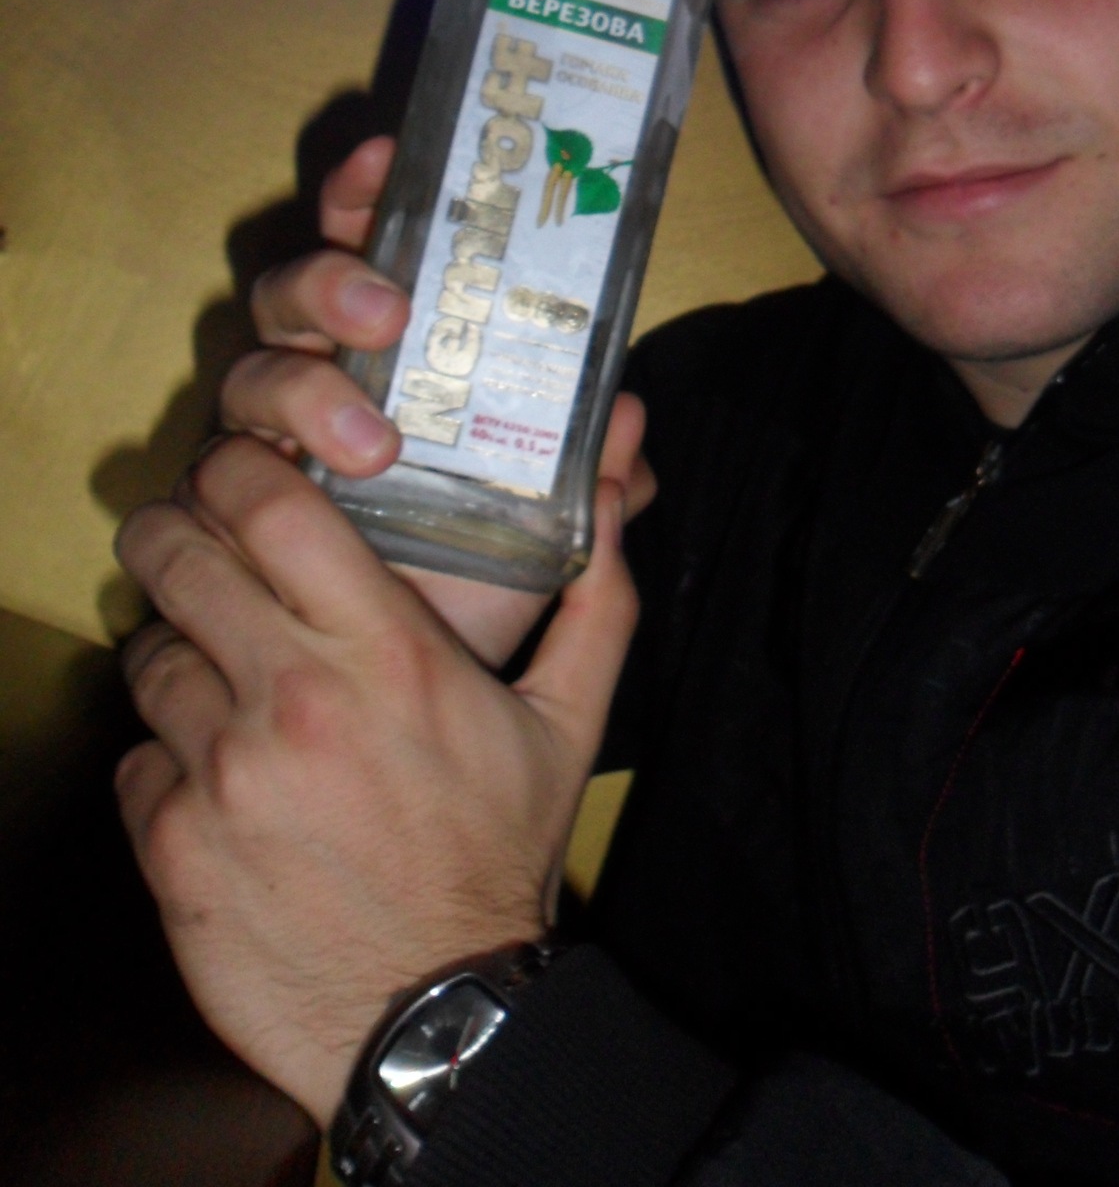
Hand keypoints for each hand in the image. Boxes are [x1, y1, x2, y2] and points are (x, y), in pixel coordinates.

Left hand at [115, 433, 639, 1126]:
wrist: (436, 1014)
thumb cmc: (498, 856)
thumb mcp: (566, 722)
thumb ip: (595, 595)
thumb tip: (617, 485)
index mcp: (388, 653)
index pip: (268, 504)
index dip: (239, 467)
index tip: (249, 469)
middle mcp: (293, 699)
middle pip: (178, 557)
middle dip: (179, 535)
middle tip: (202, 545)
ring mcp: (223, 775)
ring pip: (149, 654)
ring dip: (178, 649)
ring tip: (223, 670)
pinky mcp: (171, 846)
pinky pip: (137, 754)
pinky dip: (167, 751)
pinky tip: (219, 771)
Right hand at [221, 134, 654, 665]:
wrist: (419, 719)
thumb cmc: (479, 599)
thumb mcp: (554, 537)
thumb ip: (599, 482)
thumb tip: (633, 419)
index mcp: (399, 363)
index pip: (373, 250)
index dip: (369, 195)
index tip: (390, 155)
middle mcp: (322, 383)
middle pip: (294, 291)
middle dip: (331, 280)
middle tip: (386, 311)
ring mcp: (266, 444)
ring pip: (252, 369)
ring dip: (305, 388)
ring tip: (367, 444)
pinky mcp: (223, 509)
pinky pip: (207, 472)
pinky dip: (230, 475)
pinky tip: (262, 496)